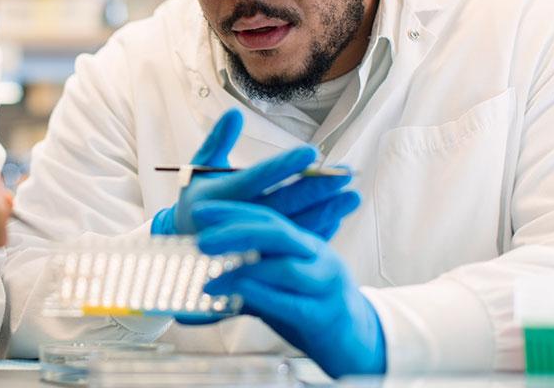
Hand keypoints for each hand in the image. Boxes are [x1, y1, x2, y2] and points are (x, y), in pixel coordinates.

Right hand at [151, 109, 357, 238]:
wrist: (187, 243)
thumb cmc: (197, 198)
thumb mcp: (199, 167)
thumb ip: (218, 140)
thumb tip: (235, 112)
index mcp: (219, 197)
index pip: (256, 179)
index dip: (284, 167)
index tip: (311, 153)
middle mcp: (236, 221)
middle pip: (282, 205)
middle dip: (316, 189)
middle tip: (345, 175)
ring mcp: (251, 242)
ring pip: (293, 227)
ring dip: (326, 213)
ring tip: (353, 197)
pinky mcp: (263, 255)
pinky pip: (293, 244)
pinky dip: (316, 233)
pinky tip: (337, 218)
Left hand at [194, 201, 384, 377]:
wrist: (354, 341)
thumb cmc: (308, 308)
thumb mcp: (277, 286)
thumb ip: (246, 280)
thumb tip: (198, 286)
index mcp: (304, 243)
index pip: (268, 219)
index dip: (233, 212)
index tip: (200, 212)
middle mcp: (317, 257)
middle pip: (277, 234)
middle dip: (236, 232)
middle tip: (201, 241)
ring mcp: (325, 285)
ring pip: (285, 268)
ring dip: (243, 272)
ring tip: (209, 280)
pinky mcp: (324, 316)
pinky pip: (291, 303)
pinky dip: (261, 297)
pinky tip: (238, 296)